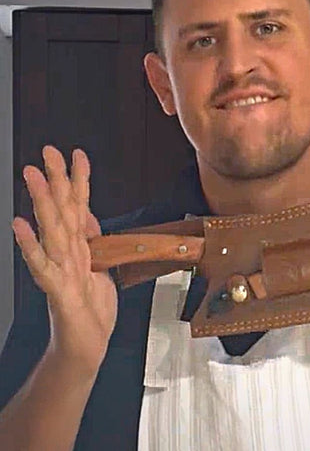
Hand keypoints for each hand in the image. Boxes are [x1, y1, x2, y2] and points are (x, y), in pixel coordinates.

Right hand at [12, 145, 116, 375]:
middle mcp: (68, 254)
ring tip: (32, 176)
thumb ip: (92, 240)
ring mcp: (60, 270)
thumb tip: (88, 214)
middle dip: (56, 181)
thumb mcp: (101, 268)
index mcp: (81, 248)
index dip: (79, 181)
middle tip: (48, 152)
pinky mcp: (57, 291)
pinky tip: (19, 226)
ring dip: (41, 203)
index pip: (79, 207)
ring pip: (51, 231)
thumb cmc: (92, 310)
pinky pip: (42, 266)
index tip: (78, 154)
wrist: (86, 347)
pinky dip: (31, 246)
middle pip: (62, 211)